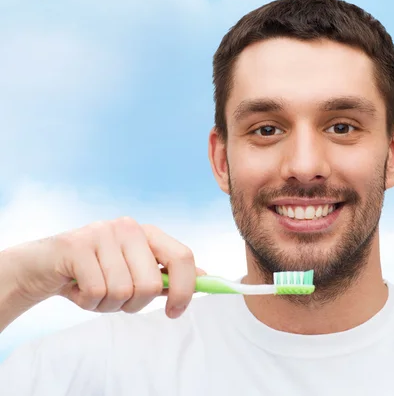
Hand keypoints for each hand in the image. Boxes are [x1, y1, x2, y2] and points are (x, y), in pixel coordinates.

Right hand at [6, 217, 202, 318]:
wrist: (42, 266)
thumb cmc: (94, 272)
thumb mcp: (133, 273)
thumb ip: (166, 275)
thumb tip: (206, 278)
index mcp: (148, 234)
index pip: (183, 257)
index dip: (185, 289)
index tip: (175, 311)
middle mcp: (129, 228)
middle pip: (151, 283)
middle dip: (134, 304)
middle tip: (116, 300)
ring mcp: (103, 233)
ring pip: (122, 292)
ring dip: (106, 305)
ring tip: (92, 291)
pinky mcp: (77, 246)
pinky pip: (96, 292)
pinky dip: (86, 302)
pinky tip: (77, 289)